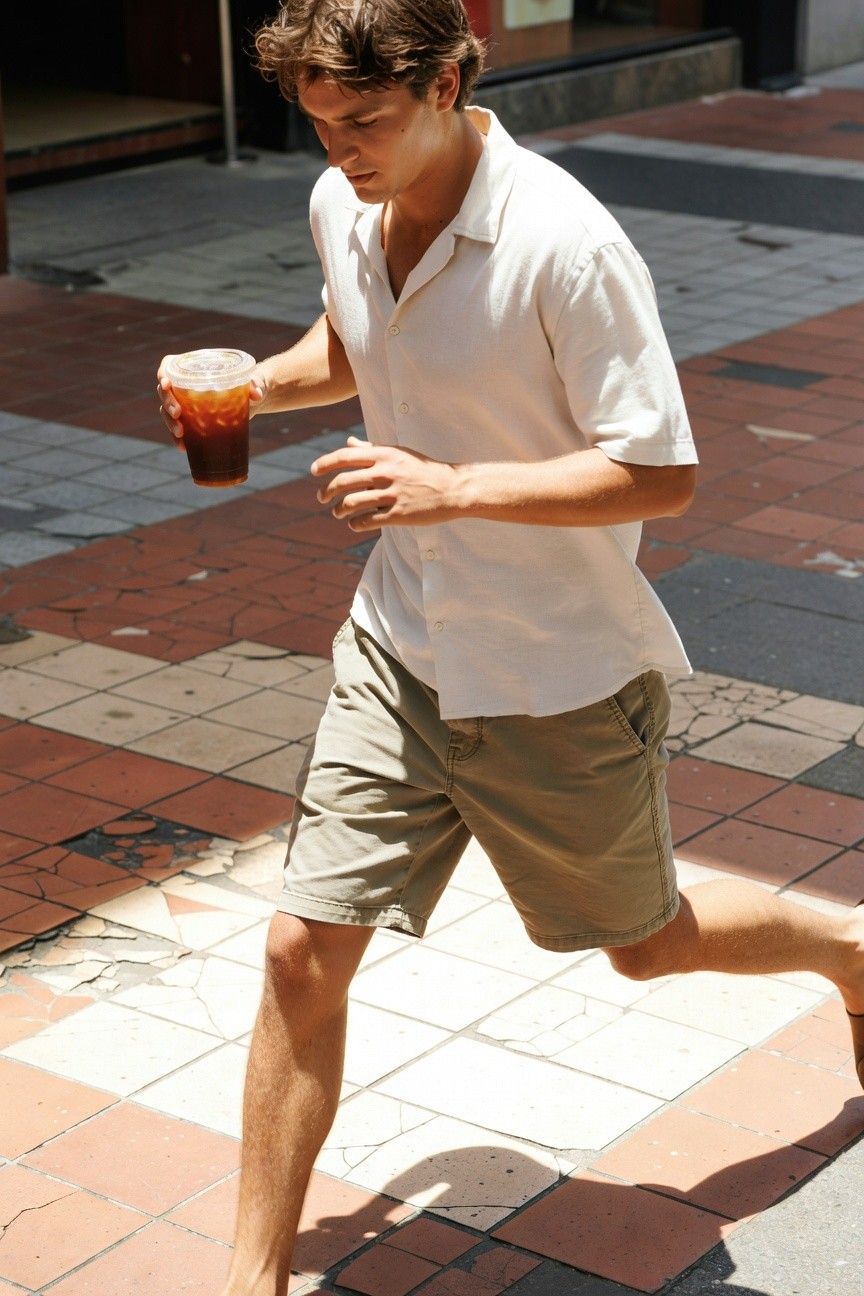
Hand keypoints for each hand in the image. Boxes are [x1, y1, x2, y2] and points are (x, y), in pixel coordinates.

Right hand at [156, 355, 267, 451]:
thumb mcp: (254, 381)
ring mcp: (185, 404)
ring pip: (167, 412)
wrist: (252, 401)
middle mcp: (184, 385)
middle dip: (168, 403)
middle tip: (178, 414)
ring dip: (170, 423)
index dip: (163, 375)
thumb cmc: (249, 383)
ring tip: (181, 433)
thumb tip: (257, 395)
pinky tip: (184, 448)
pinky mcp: (191, 420)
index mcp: (193, 368)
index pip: (168, 367)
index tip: (167, 384)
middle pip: (164, 392)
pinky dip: (178, 439)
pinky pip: (178, 428)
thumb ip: (255, 383)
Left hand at [311, 437, 464, 529]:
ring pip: (351, 503)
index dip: (324, 464)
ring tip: (337, 513)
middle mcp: (386, 472)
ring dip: (338, 510)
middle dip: (326, 491)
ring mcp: (392, 494)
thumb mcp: (399, 453)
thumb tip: (348, 442)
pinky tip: (354, 524)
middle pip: (343, 482)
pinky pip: (367, 521)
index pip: (345, 456)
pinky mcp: (399, 514)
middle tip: (321, 498)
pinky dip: (354, 524)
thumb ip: (371, 449)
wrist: (452, 489)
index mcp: (384, 455)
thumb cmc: (423, 470)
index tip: (313, 471)